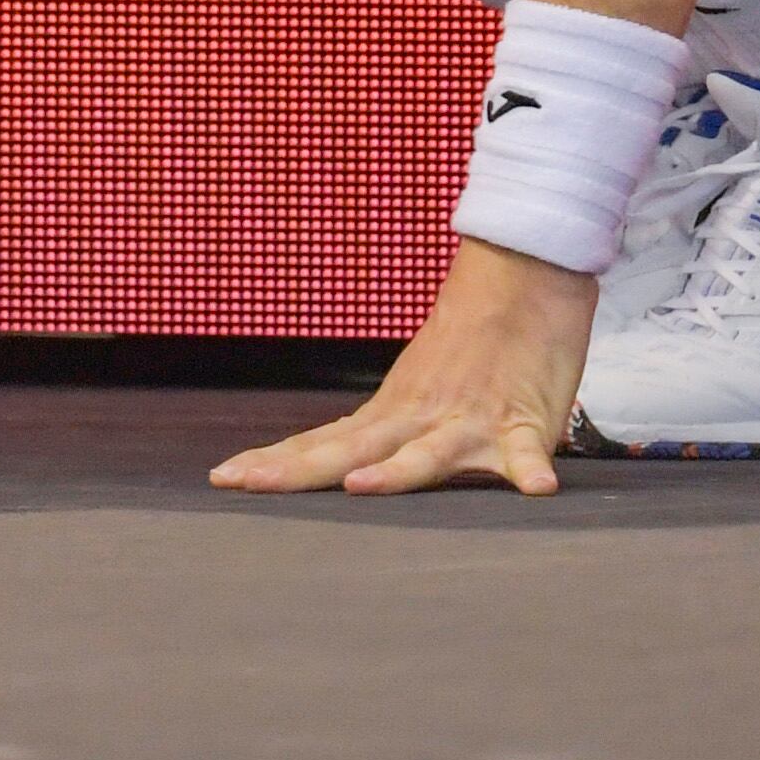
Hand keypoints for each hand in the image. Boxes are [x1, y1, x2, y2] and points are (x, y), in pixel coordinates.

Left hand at [209, 238, 594, 495]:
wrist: (525, 270)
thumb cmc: (475, 334)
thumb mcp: (420, 382)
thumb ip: (387, 428)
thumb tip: (346, 462)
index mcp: (392, 411)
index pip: (324, 442)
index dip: (277, 463)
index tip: (223, 478)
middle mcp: (419, 417)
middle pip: (352, 451)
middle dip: (298, 472)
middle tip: (246, 485)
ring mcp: (469, 420)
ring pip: (428, 454)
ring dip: (396, 473)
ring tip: (363, 487)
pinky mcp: (522, 422)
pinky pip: (527, 453)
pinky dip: (530, 469)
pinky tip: (535, 488)